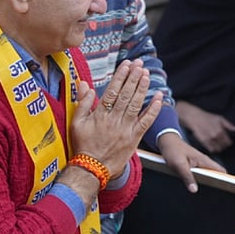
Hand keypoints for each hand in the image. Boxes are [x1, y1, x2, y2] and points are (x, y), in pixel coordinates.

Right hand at [68, 60, 161, 176]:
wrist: (92, 168)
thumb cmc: (83, 145)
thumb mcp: (76, 124)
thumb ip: (82, 103)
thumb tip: (85, 85)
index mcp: (100, 115)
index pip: (112, 91)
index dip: (120, 76)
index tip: (126, 65)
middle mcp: (114, 120)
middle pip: (126, 95)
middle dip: (134, 78)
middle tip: (139, 64)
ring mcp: (126, 129)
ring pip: (136, 105)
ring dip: (143, 88)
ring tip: (147, 74)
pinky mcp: (134, 138)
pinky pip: (146, 121)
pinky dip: (153, 109)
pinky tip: (158, 97)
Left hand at [156, 132, 224, 193]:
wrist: (166, 141)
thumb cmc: (172, 151)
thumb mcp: (178, 165)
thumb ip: (187, 177)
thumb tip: (194, 190)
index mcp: (204, 161)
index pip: (221, 172)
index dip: (227, 181)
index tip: (228, 190)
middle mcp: (204, 162)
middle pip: (216, 175)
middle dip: (218, 185)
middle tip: (216, 198)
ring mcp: (200, 164)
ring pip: (209, 175)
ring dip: (209, 184)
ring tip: (208, 196)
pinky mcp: (194, 166)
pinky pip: (201, 175)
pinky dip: (201, 181)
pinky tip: (196, 188)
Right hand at [176, 100, 234, 153]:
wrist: (195, 118)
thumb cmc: (208, 117)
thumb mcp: (220, 119)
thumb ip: (229, 125)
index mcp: (221, 131)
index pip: (229, 142)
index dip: (229, 143)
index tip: (228, 141)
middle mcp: (216, 137)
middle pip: (223, 147)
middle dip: (224, 146)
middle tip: (222, 143)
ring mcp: (209, 140)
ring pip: (217, 150)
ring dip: (219, 148)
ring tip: (218, 145)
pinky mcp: (203, 142)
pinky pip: (211, 150)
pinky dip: (213, 149)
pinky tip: (212, 146)